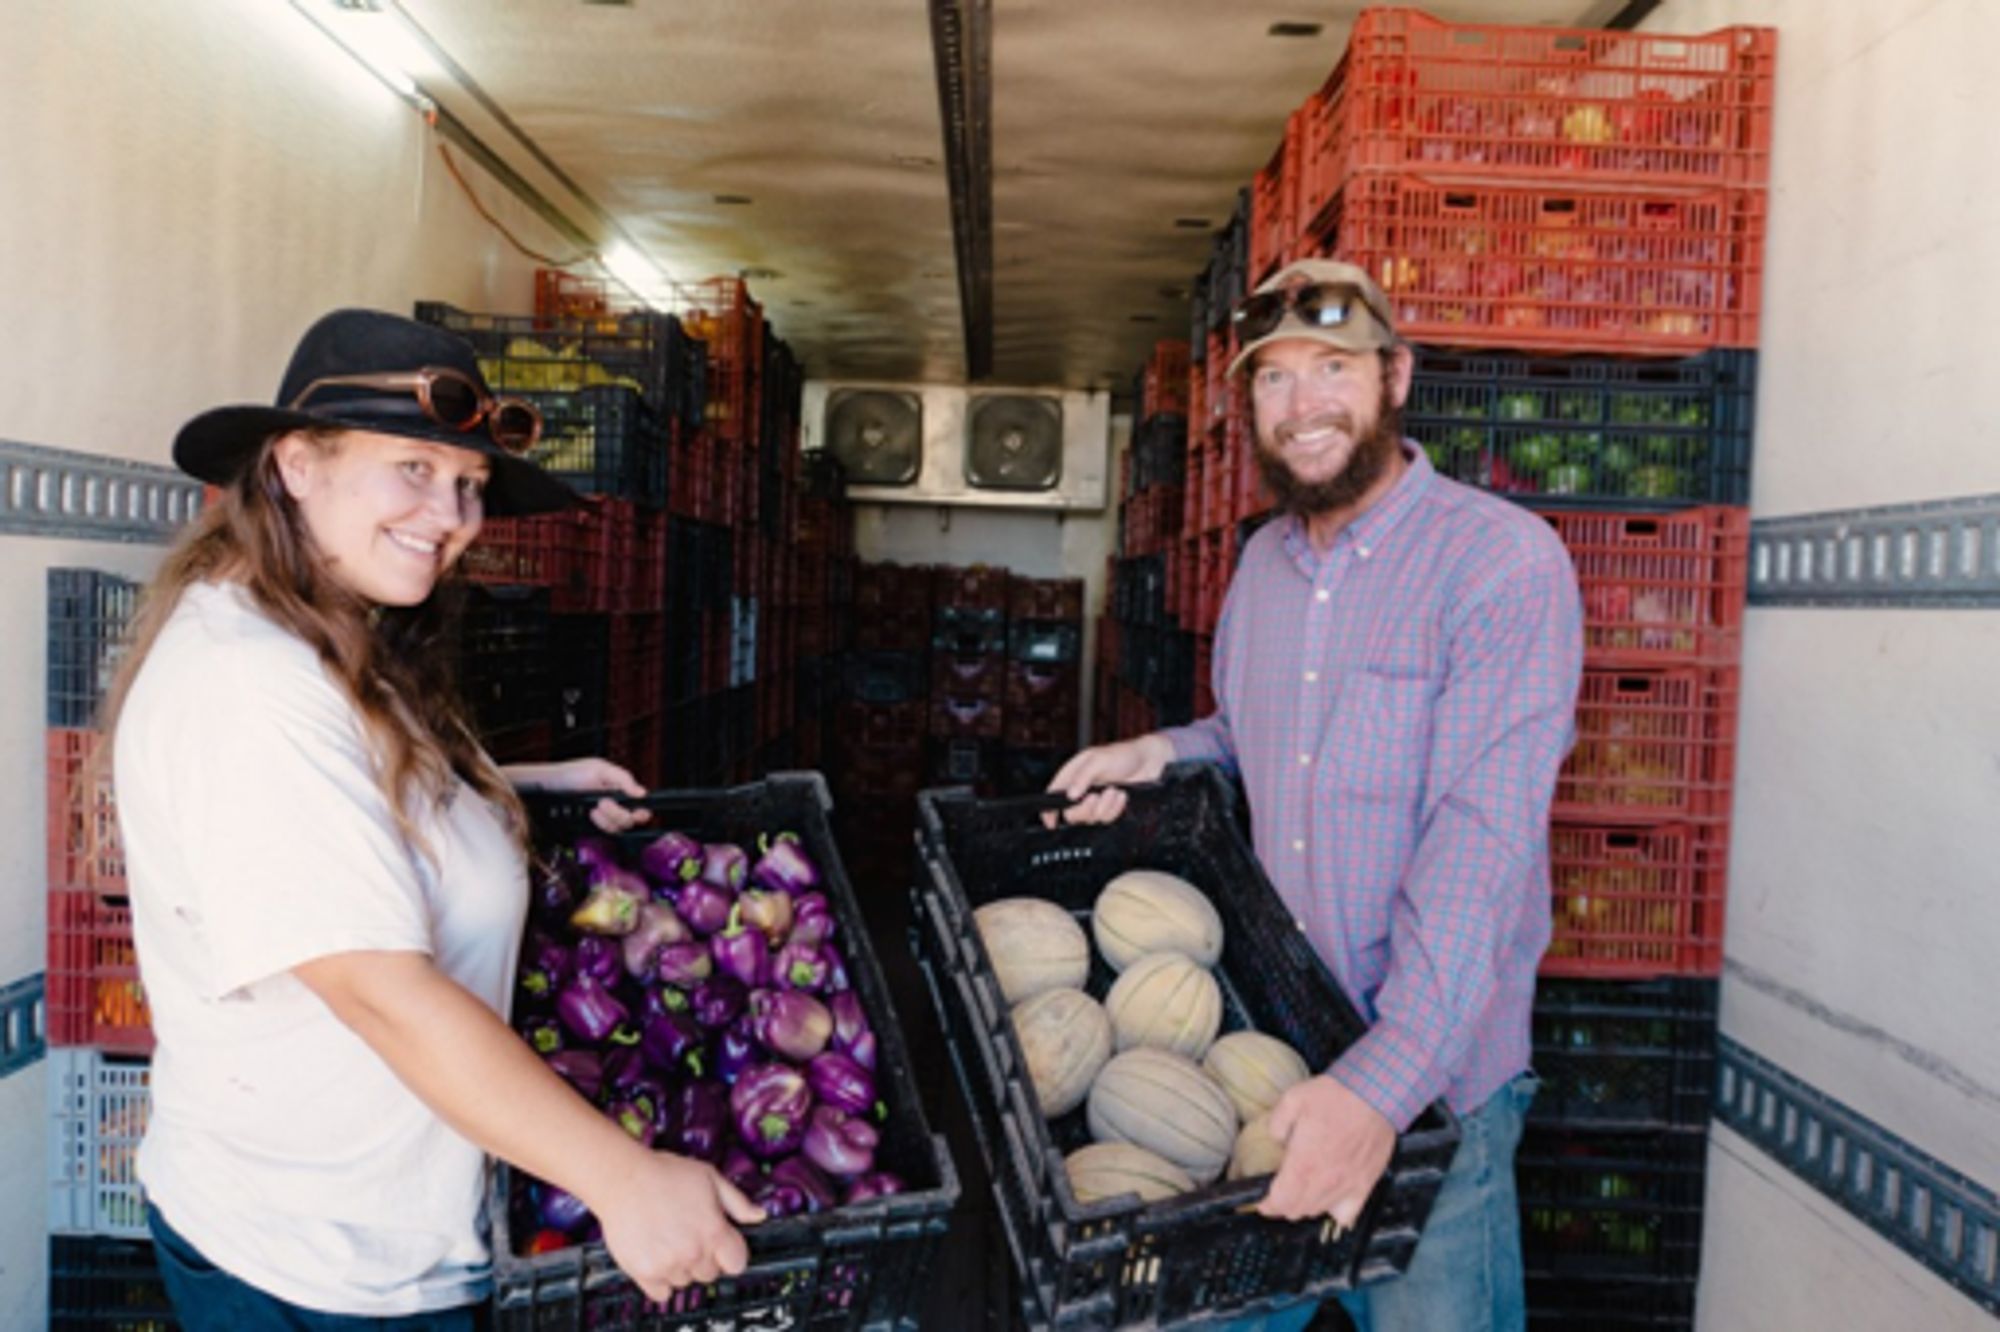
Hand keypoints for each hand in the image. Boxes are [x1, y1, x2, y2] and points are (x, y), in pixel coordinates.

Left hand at [507, 759, 650, 831]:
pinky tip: (591, 813)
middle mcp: (617, 804)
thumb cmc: (572, 773)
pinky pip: (605, 831)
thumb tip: (641, 793)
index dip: (642, 812)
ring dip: (608, 818)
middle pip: (631, 820)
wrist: (549, 785)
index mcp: (621, 789)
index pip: (641, 806)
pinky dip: (599, 823)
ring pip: (619, 828)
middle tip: (603, 802)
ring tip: (594, 806)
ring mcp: (606, 816)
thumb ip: (623, 779)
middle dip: (619, 813)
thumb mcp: (599, 769)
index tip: (636, 812)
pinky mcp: (595, 825)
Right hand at [593, 1151, 764, 1298]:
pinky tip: (657, 1257)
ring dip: (681, 1267)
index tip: (721, 1246)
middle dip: (704, 1258)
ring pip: (686, 1281)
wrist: (623, 1179)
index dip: (730, 1254)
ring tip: (668, 1240)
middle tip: (688, 1236)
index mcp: (714, 1231)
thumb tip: (759, 1216)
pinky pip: (661, 1293)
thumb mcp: (710, 1177)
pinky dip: (660, 1281)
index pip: (737, 1264)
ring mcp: (668, 1265)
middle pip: (710, 1274)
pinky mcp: (644, 1273)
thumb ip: (737, 1202)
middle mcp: (693, 1253)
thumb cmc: (666, 1174)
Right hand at [1043, 734, 1174, 825]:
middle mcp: (1082, 788)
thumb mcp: (1099, 760)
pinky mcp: (1109, 807)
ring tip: (1114, 790)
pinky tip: (1121, 795)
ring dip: (1105, 806)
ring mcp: (1096, 800)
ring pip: (1091, 818)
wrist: (1149, 763)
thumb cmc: (1123, 755)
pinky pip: (1107, 818)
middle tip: (1096, 796)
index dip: (1049, 810)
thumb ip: (1082, 777)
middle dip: (1086, 808)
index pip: (1053, 794)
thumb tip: (1070, 794)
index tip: (1051, 821)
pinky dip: (1115, 809)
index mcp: (1073, 773)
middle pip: (1072, 813)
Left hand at [1256, 1074, 1395, 1228]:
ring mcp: (1347, 1186)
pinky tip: (1329, 1198)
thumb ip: (1276, 1124)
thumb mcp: (1292, 1099)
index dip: (1266, 1205)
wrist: (1375, 1094)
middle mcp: (1324, 1182)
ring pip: (1318, 1212)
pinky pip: (1348, 1215)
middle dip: (1282, 1204)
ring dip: (1305, 1206)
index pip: (1279, 1202)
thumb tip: (1276, 1140)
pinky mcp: (1365, 1185)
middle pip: (1296, 1211)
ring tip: (1301, 1191)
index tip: (1261, 1199)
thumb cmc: (1334, 1096)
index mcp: (1303, 1164)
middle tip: (1279, 1191)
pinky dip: (1334, 1212)